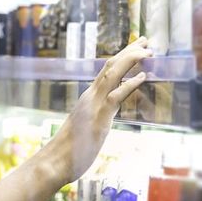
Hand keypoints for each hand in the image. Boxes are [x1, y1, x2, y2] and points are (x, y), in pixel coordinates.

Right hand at [43, 37, 151, 183]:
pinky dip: (130, 83)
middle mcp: (91, 97)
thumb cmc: (69, 150)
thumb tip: (101, 119)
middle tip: (144, 39)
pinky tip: (143, 75)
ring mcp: (94, 105)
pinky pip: (116, 96)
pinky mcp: (99, 118)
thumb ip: (95, 119)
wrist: (55, 162)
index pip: (106, 71)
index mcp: (88, 98)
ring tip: (147, 49)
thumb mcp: (86, 129)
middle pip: (110, 66)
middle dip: (129, 51)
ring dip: (130, 60)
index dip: (121, 57)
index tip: (135, 48)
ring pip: (112, 74)